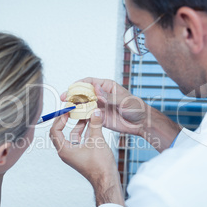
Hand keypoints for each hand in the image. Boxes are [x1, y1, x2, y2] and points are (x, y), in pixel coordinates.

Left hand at [49, 109, 124, 206]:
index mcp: (64, 150)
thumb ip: (95, 124)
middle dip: (66, 120)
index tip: (67, 111)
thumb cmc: (100, 166)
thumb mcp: (97, 141)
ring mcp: (73, 153)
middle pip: (61, 132)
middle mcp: (66, 152)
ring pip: (72, 135)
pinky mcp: (81, 154)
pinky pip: (79, 140)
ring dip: (78, 125)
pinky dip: (84, 131)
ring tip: (85, 114)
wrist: (107, 180)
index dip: (60, 119)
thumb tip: (95, 111)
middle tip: (72, 110)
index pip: (55, 131)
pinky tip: (92, 123)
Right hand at [61, 78, 180, 151]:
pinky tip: (74, 119)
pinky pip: (86, 115)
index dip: (78, 85)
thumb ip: (109, 96)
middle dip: (73, 96)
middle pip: (83, 93)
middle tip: (65, 100)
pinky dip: (79, 117)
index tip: (71, 90)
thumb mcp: (124, 101)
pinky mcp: (98, 116)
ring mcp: (99, 105)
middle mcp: (101, 95)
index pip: (89, 82)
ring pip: (83, 104)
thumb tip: (97, 90)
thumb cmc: (136, 108)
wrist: (141, 123)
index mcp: (107, 86)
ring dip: (74, 107)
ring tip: (67, 110)